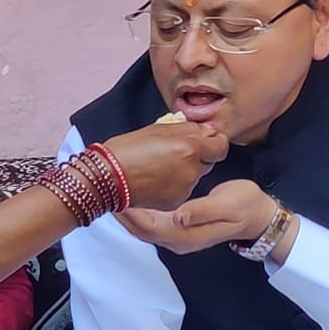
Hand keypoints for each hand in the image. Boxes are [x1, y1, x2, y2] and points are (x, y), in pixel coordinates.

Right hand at [101, 118, 229, 210]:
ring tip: (159, 166)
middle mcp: (192, 169)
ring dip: (184, 170)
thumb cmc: (127, 149)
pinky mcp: (175, 201)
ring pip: (194, 176)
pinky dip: (174, 185)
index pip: (221, 146)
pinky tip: (155, 179)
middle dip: (197, 156)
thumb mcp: (158, 129)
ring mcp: (184, 188)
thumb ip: (187, 129)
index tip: (204, 141)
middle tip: (174, 152)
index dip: (213, 142)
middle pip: (208, 161)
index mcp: (190, 147)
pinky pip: (182, 190)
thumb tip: (206, 130)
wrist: (107, 177)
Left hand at [116, 179, 276, 254]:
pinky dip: (139, 209)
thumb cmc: (244, 207)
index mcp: (185, 235)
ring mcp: (176, 235)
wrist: (257, 215)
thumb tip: (178, 215)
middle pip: (140, 229)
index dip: (130, 213)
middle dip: (123, 212)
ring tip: (115, 189)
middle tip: (108, 189)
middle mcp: (177, 239)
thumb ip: (201, 211)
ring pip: (143, 226)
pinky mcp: (177, 227)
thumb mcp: (226, 206)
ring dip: (128, 211)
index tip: (116, 194)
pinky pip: (151, 221)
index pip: (148, 227)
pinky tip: (133, 194)